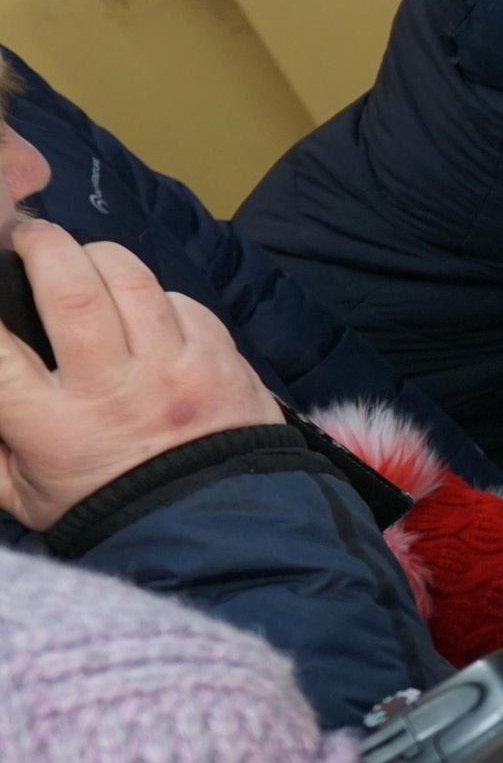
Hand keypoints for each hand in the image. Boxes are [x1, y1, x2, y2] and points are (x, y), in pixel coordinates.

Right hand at [0, 221, 280, 530]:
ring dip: (100, 254)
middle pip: (73, 292)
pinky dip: (155, 293)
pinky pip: (181, 302)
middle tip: (28, 235)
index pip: (0, 352)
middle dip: (43, 247)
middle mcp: (115, 389)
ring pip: (132, 280)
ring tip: (82, 256)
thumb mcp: (25, 494)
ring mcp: (174, 370)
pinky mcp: (221, 360)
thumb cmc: (108, 505)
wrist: (214, 527)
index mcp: (55, 426)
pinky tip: (142, 305)